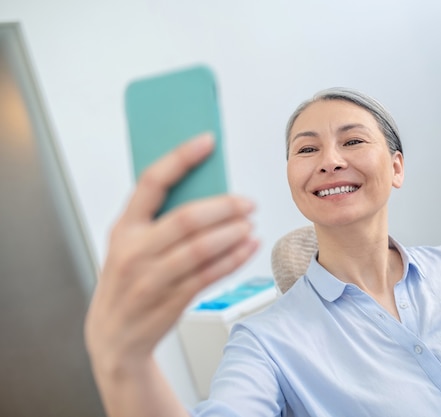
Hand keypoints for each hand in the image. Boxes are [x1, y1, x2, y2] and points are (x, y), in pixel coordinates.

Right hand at [85, 134, 258, 373]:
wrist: (114, 336)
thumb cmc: (128, 279)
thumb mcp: (129, 244)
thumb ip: (159, 218)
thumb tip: (207, 187)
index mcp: (124, 227)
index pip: (151, 182)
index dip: (181, 158)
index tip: (207, 141)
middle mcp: (134, 251)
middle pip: (186, 219)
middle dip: (223, 206)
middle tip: (247, 201)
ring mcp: (151, 279)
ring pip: (201, 249)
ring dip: (233, 233)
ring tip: (250, 223)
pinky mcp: (170, 301)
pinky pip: (209, 275)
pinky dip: (234, 259)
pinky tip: (249, 246)